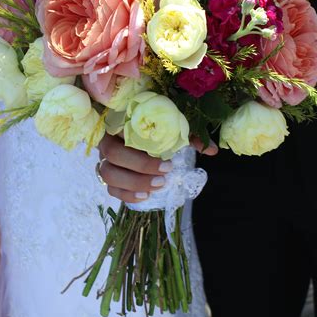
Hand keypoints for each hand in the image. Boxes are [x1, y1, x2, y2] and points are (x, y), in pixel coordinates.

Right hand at [98, 134, 217, 203]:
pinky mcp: (108, 175)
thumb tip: (211, 149)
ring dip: (132, 182)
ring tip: (158, 186)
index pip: (120, 128)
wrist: (148, 135)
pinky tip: (145, 196)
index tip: (166, 156)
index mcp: (122, 120)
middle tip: (165, 172)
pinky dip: (126, 194)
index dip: (140, 142)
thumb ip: (191, 135)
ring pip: (107, 172)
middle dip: (139, 166)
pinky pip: (110, 188)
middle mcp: (109, 138)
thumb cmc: (161, 128)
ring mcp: (105, 158)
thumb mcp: (175, 127)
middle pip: (112, 153)